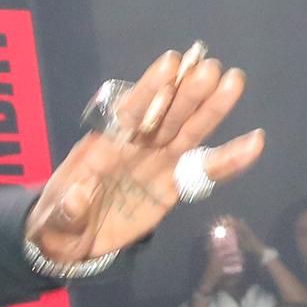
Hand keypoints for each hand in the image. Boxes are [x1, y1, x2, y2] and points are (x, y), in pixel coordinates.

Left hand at [25, 47, 264, 264]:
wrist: (68, 243)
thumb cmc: (54, 224)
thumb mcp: (51, 221)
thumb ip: (65, 210)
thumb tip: (78, 194)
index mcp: (102, 147)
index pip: (128, 114)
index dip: (148, 90)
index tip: (170, 63)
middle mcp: (134, 148)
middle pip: (163, 117)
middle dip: (185, 94)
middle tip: (211, 67)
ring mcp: (155, 164)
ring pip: (186, 133)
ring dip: (210, 110)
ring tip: (234, 82)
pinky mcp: (171, 187)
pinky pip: (202, 172)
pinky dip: (228, 160)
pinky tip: (255, 142)